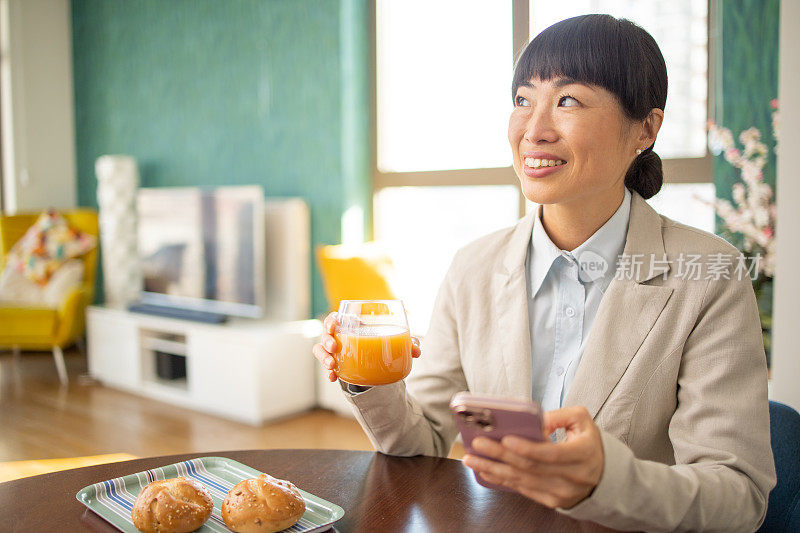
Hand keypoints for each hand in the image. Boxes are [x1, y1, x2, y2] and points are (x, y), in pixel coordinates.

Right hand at [312, 312, 421, 381]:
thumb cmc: (383, 343)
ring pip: (321, 350)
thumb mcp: (395, 342)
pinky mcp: (337, 365)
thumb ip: (407, 344)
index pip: (335, 318)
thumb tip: (416, 351)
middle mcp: (340, 336)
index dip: (331, 320)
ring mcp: (336, 351)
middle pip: (325, 333)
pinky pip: (327, 367)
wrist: (379, 360)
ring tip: (332, 365)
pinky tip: (333, 378)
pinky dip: (329, 372)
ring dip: (323, 356)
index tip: (334, 325)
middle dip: (326, 339)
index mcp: (352, 324)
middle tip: (334, 347)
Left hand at [462, 406, 603, 508]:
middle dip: (500, 454)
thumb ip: (559, 415)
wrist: (602, 475)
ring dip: (494, 469)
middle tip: (479, 443)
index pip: (551, 454)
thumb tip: (533, 421)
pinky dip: (502, 480)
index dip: (527, 448)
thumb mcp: (582, 421)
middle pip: (530, 467)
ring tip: (473, 458)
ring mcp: (561, 493)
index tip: (506, 438)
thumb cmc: (588, 443)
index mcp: (582, 454)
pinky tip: (486, 470)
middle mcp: (572, 477)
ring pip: (522, 481)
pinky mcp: (552, 501)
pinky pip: (522, 490)